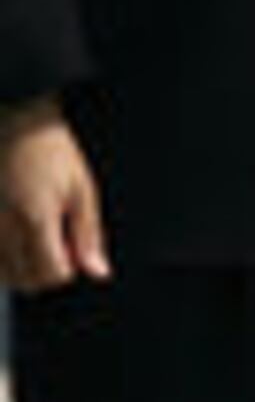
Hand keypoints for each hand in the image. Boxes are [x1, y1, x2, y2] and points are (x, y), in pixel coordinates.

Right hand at [0, 98, 109, 291]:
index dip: (69, 267)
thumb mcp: (82, 188)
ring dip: (21, 267)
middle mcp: (1, 227)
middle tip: (55, 241)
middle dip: (46, 271)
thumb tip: (98, 272)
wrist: (14, 121)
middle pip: (25, 281)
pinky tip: (13, 236)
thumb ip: (89, 234)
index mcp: (34, 219)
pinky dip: (0, 258)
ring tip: (33, 237)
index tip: (73, 246)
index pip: (51, 275)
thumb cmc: (50, 150)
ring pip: (1, 274)